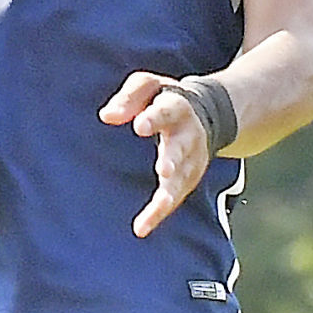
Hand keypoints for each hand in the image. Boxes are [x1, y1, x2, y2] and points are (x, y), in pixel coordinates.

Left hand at [99, 71, 209, 236]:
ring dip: (170, 193)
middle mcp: (188, 136)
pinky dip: (159, 213)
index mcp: (176, 108)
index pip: (166, 112)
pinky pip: (173, 199)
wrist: (205, 111)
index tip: (140, 126)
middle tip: (164, 169)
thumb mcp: (147, 85)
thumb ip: (128, 97)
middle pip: (181, 148)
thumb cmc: (162, 98)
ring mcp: (191, 160)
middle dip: (173, 158)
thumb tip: (107, 116)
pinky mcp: (187, 179)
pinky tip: (142, 227)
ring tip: (157, 207)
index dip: (154, 119)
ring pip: (182, 179)